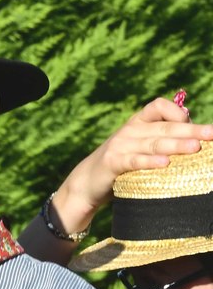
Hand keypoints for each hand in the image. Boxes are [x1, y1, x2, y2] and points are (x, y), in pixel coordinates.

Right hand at [53, 97, 212, 229]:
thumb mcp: (141, 145)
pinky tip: (165, 164)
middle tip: (212, 134)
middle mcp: (130, 130)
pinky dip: (149, 162)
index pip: (159, 106)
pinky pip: (133, 161)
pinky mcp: (112, 162)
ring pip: (153, 143)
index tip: (198, 126)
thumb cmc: (123, 163)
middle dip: (191, 130)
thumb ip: (163, 136)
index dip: (179, 113)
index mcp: (138, 122)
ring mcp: (120, 145)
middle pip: (164, 127)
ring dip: (176, 145)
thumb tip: (196, 131)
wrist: (87, 182)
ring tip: (196, 147)